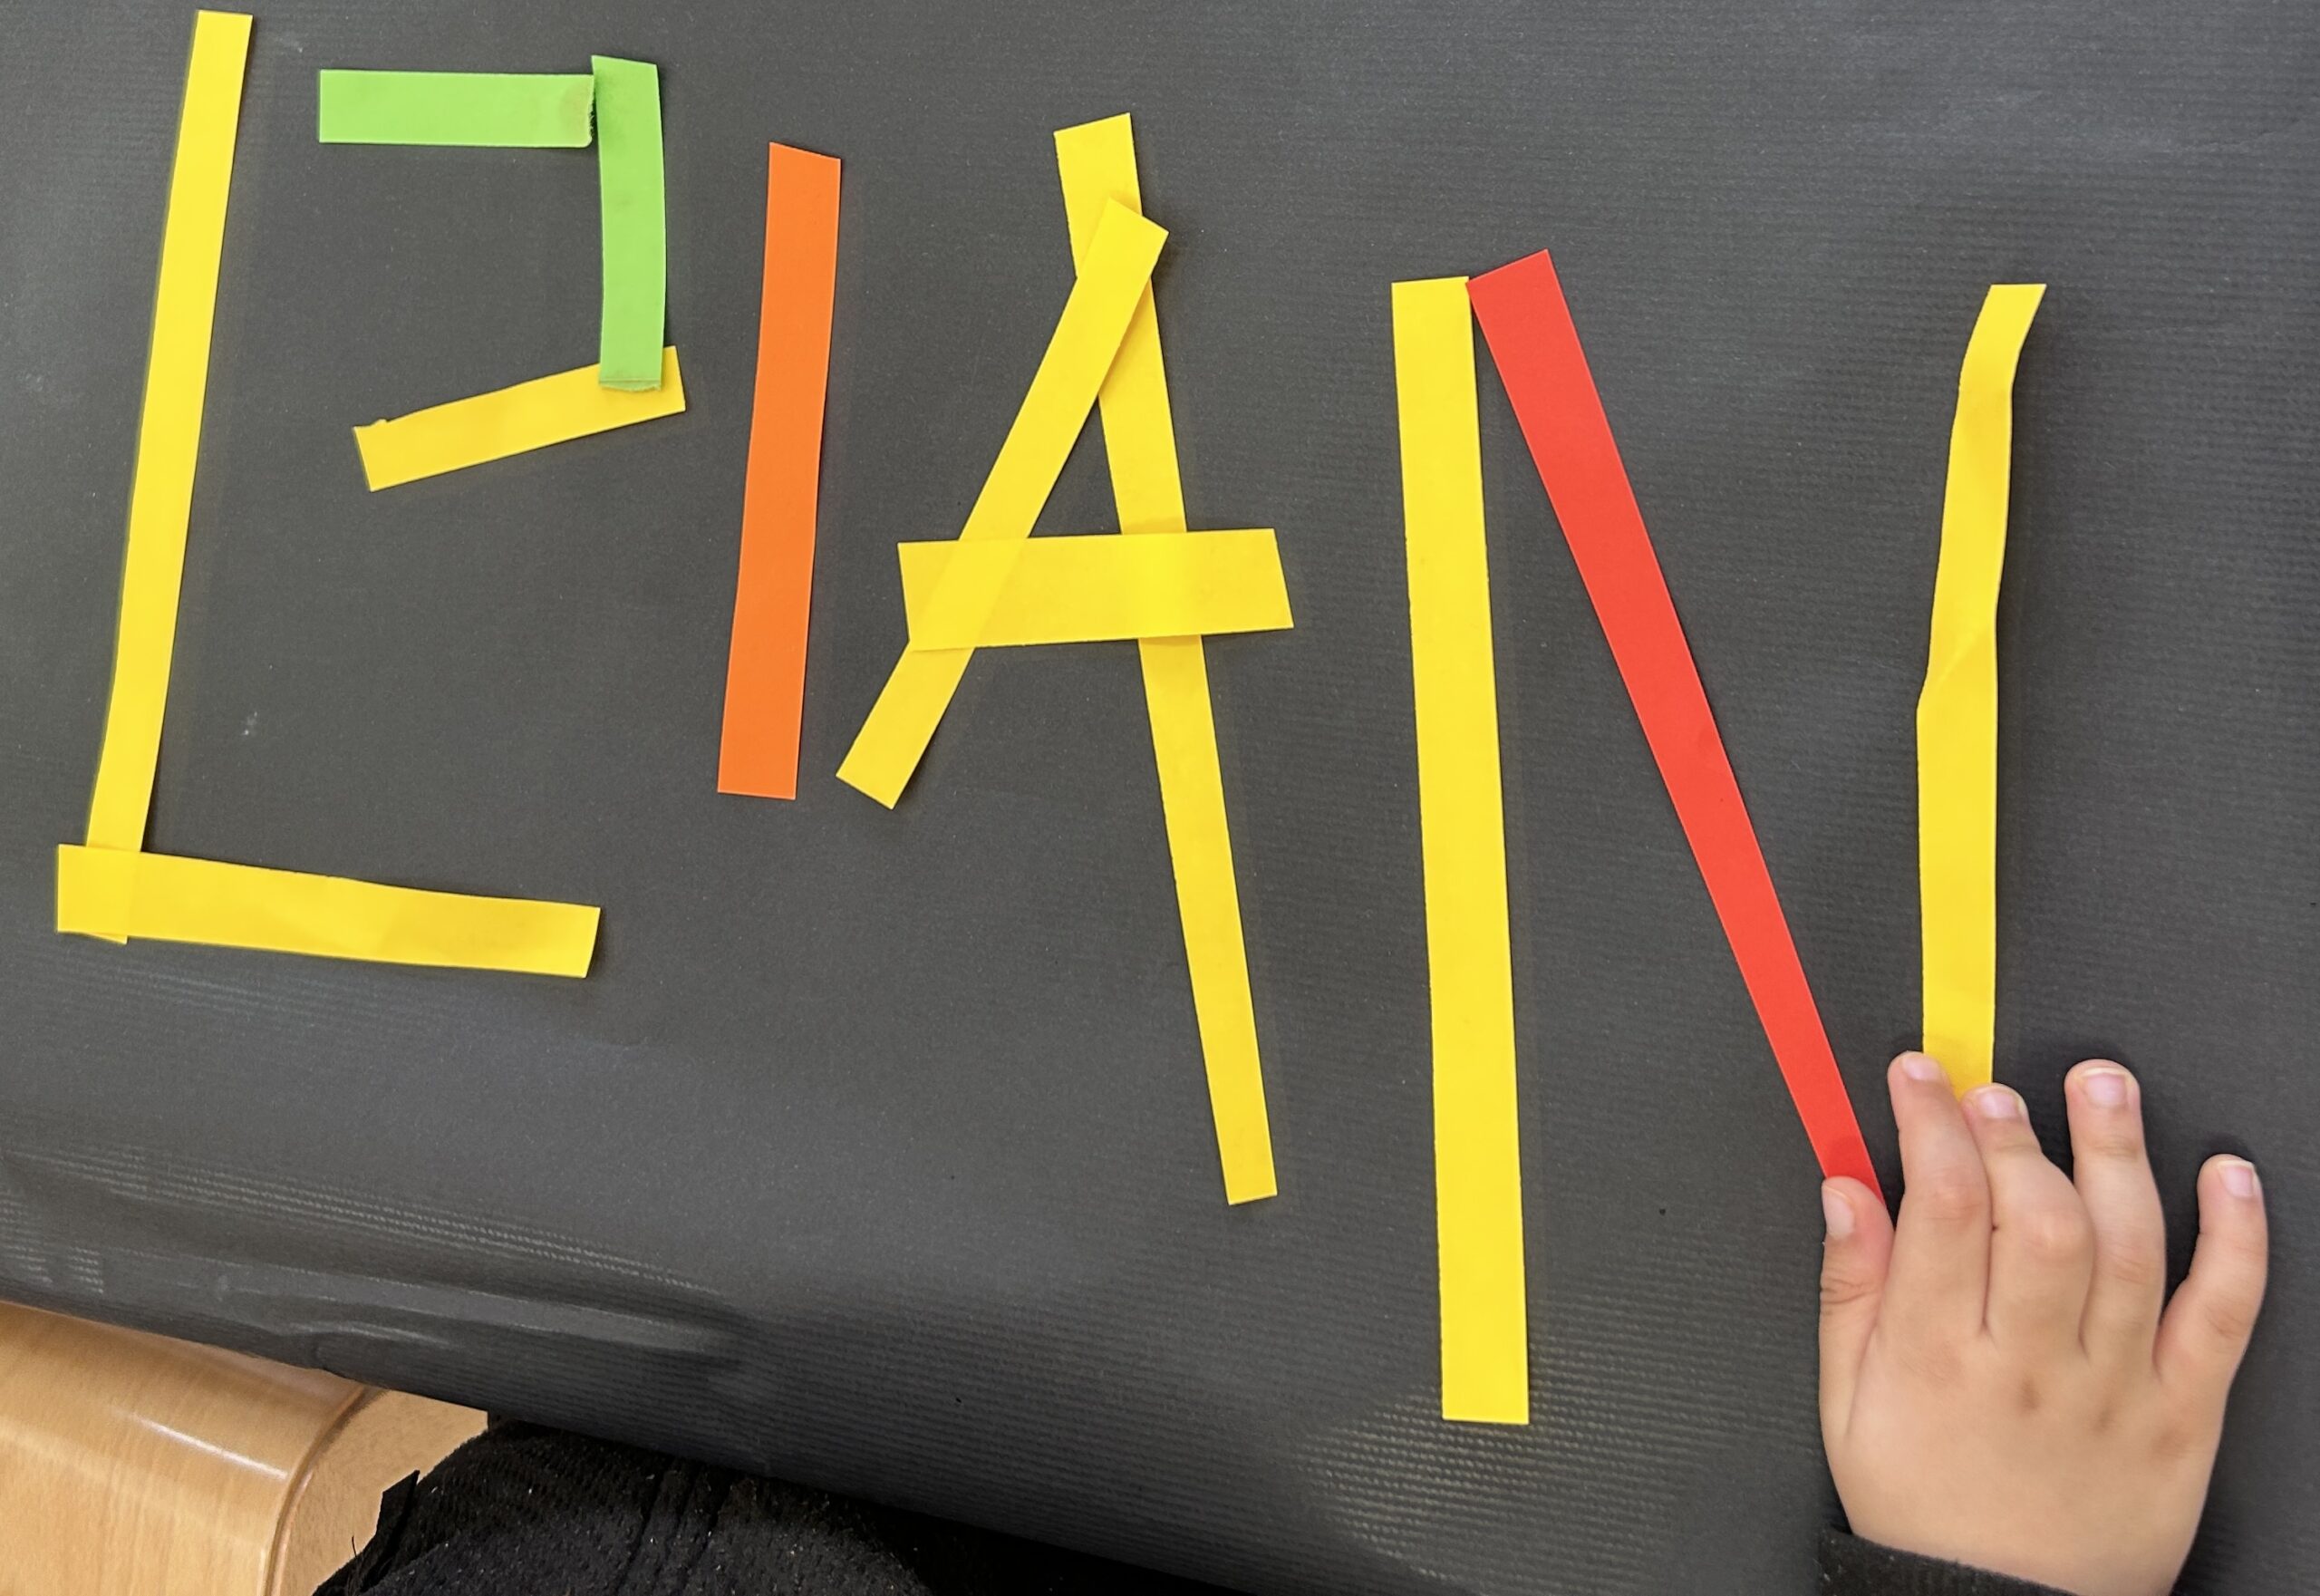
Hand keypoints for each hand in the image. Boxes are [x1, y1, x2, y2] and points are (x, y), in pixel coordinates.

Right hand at [1817, 1053, 2267, 1595]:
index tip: (1922, 1076)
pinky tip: (2226, 1175)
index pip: (1942, 1208)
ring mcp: (2115, 1387)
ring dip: (2117, 1150)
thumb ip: (1847, 1289)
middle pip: (2038, 1217)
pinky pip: (2223, 1315)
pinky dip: (2235, 1239)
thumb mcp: (1845, 1403)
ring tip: (2102, 1082)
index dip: (1932, 1123)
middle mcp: (2030, 1366)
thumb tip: (1847, 1189)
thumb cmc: (1921, 1507)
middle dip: (2017, 1131)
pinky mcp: (2183, 1413)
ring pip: (2127, 1246)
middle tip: (1996, 1086)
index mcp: (1936, 1359)